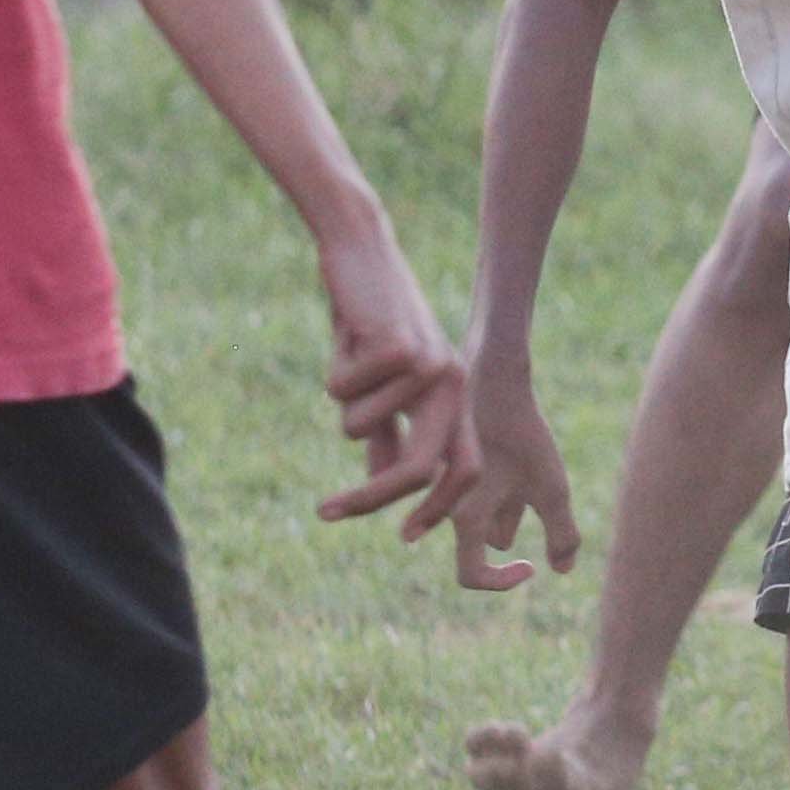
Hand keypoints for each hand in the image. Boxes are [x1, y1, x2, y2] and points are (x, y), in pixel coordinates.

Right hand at [310, 231, 471, 522]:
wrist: (361, 252)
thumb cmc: (369, 322)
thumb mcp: (382, 387)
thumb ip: (387, 434)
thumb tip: (382, 486)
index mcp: (455, 399)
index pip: (463, 472)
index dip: (438, 510)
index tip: (403, 537)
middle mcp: (454, 386)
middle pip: (415, 470)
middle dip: (370, 498)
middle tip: (326, 512)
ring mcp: (432, 366)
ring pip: (360, 427)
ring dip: (340, 402)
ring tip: (347, 356)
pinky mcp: (401, 346)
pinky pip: (343, 391)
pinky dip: (333, 370)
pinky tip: (345, 333)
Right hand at [405, 358, 584, 593]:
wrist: (493, 376)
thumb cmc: (524, 435)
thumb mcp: (553, 488)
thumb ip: (562, 534)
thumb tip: (561, 570)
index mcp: (465, 518)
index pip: (471, 575)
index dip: (501, 581)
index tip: (532, 565)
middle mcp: (449, 505)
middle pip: (488, 536)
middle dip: (515, 524)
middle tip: (537, 493)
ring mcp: (450, 481)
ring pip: (487, 509)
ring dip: (512, 502)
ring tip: (533, 469)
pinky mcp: (457, 458)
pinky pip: (484, 483)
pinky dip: (505, 479)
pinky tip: (524, 452)